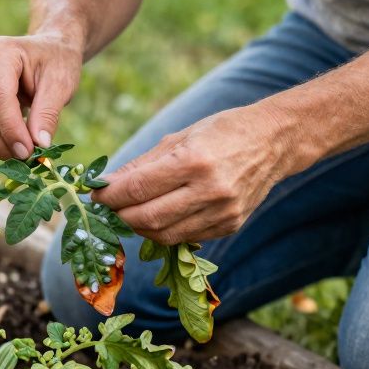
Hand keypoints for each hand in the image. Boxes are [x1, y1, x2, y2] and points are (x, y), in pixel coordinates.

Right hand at [0, 33, 82, 159]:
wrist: (46, 52)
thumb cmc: (56, 63)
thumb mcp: (61, 83)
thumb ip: (48, 113)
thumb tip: (39, 145)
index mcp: (0, 52)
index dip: (10, 129)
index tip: (28, 152)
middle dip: (2, 143)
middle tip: (27, 159)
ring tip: (23, 150)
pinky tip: (11, 142)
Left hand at [91, 105, 289, 244]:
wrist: (275, 141)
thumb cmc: (223, 131)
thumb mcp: (180, 137)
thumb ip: (142, 164)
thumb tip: (106, 183)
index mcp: (195, 161)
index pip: (139, 188)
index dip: (110, 195)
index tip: (94, 194)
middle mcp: (211, 190)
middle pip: (149, 217)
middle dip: (119, 215)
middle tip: (105, 208)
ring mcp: (223, 212)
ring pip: (165, 234)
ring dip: (138, 227)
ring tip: (126, 214)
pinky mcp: (230, 225)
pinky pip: (185, 237)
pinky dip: (164, 231)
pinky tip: (155, 217)